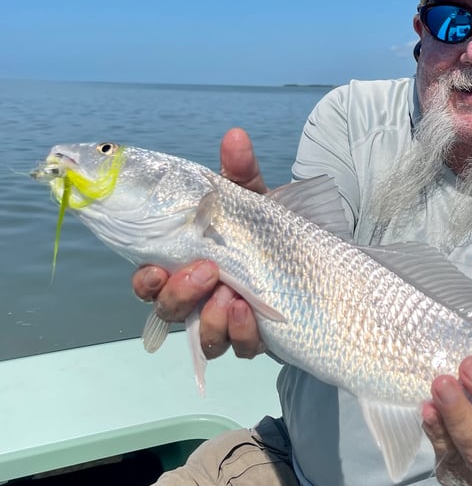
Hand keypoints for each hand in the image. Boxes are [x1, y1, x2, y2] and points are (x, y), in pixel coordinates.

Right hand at [132, 128, 266, 360]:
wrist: (312, 261)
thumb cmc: (267, 231)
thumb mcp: (254, 199)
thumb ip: (241, 172)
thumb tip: (235, 136)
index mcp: (186, 264)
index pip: (149, 281)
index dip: (145, 281)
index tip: (154, 269)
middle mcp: (199, 299)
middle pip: (168, 311)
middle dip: (180, 295)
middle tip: (207, 272)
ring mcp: (225, 323)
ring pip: (202, 338)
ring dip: (211, 320)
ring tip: (233, 297)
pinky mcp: (254, 340)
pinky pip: (240, 349)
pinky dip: (242, 334)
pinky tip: (252, 313)